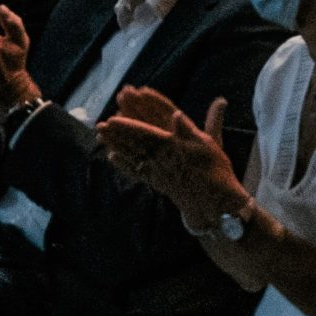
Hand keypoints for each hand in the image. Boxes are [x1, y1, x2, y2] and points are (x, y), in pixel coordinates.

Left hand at [97, 89, 246, 223]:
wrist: (214, 202)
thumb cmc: (215, 170)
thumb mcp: (208, 145)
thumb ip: (189, 130)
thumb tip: (176, 113)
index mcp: (172, 147)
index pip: (145, 133)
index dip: (128, 126)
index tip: (113, 118)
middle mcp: (160, 160)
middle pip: (133, 144)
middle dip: (116, 134)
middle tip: (100, 125)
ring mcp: (156, 172)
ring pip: (131, 156)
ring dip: (115, 145)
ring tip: (101, 137)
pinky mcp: (157, 182)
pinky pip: (136, 171)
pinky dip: (123, 164)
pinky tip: (112, 157)